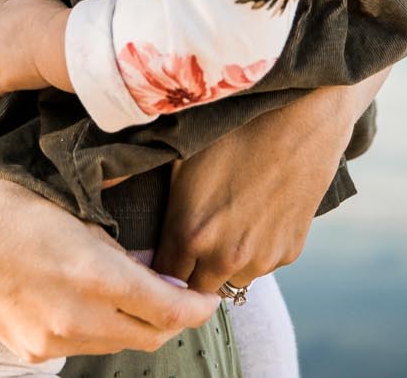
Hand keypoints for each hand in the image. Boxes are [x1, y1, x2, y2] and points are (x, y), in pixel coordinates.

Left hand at [0, 0, 69, 95]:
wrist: (57, 42)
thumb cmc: (56, 21)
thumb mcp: (43, 3)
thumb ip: (30, 11)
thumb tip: (34, 19)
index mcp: (4, 10)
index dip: (5, 17)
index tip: (19, 24)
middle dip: (10, 43)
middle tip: (34, 47)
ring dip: (7, 64)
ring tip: (31, 66)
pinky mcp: (0, 76)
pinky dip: (1, 85)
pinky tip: (14, 84)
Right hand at [0, 167, 219, 363]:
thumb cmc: (3, 207)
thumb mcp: (73, 213)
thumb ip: (117, 248)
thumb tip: (149, 272)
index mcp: (96, 277)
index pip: (171, 310)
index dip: (198, 308)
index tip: (208, 298)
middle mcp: (80, 319)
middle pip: (150, 336)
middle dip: (171, 319)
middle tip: (174, 293)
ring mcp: (54, 341)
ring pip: (117, 344)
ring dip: (134, 324)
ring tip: (128, 291)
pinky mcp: (31, 351)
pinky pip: (81, 345)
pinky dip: (96, 328)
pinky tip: (85, 299)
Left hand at [153, 85, 358, 296]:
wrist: (302, 117)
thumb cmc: (236, 127)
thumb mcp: (182, 151)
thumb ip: (146, 184)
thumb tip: (104, 186)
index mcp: (190, 232)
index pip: (163, 278)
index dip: (160, 268)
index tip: (161, 253)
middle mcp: (225, 256)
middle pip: (196, 289)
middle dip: (191, 270)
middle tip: (193, 241)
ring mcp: (261, 258)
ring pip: (232, 280)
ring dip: (225, 264)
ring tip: (229, 222)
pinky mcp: (290, 253)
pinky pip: (263, 265)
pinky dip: (257, 250)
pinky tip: (258, 214)